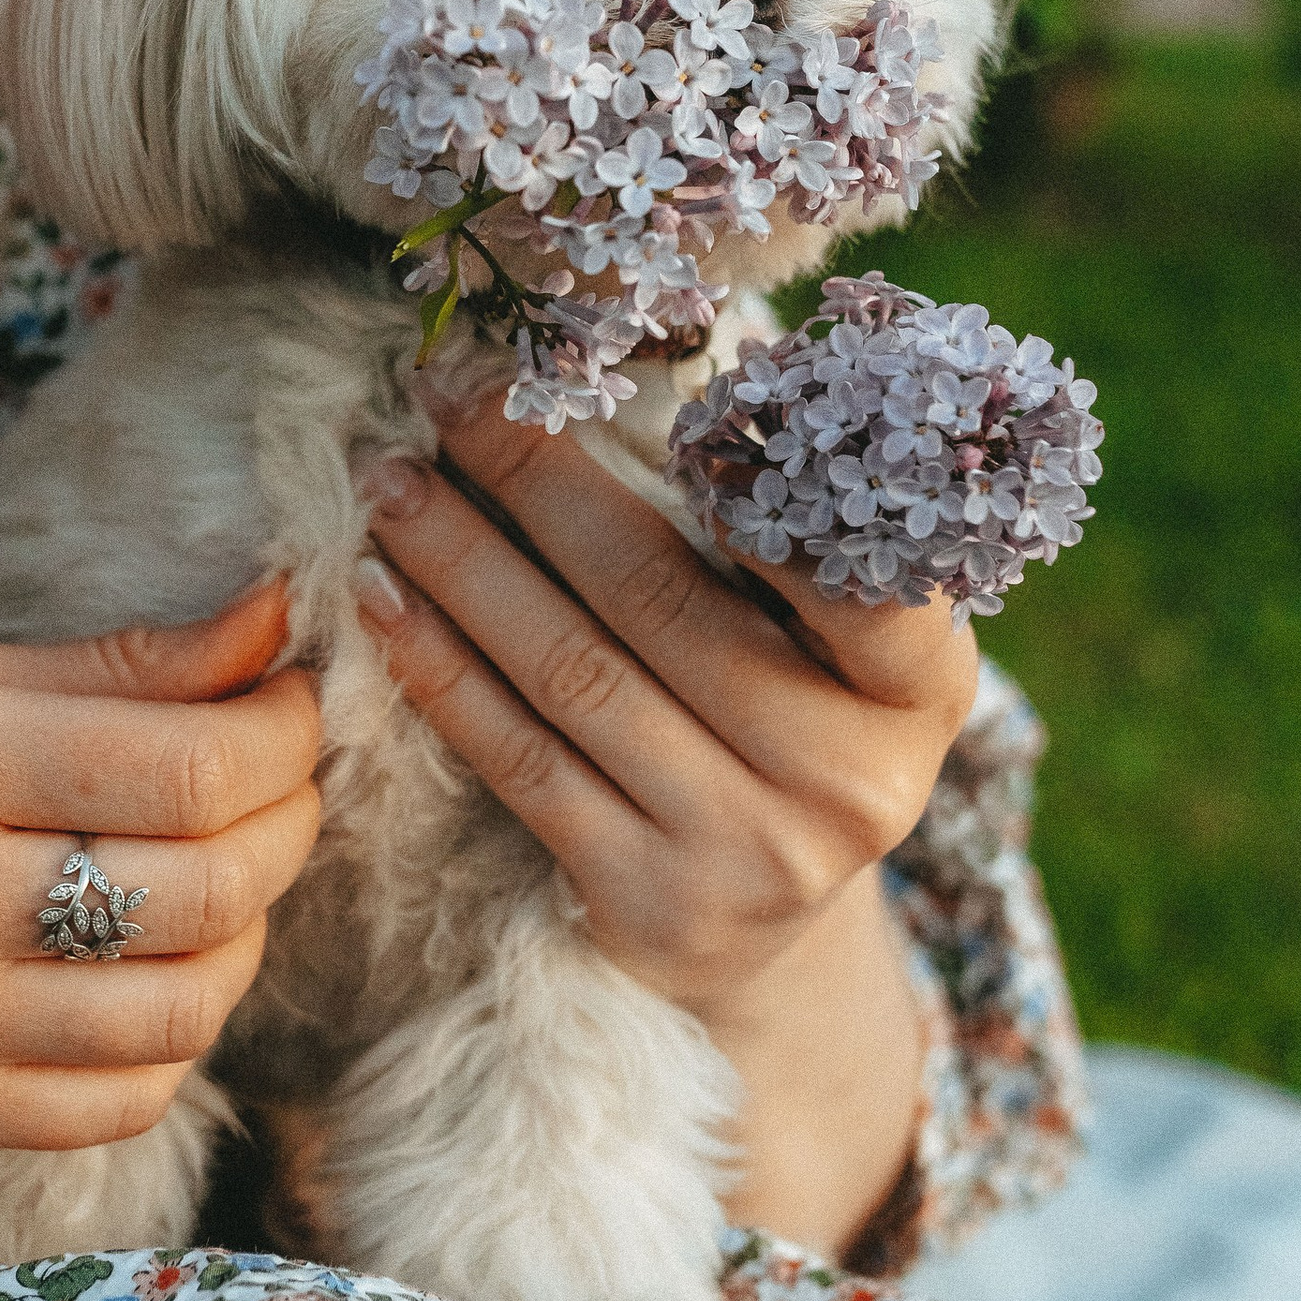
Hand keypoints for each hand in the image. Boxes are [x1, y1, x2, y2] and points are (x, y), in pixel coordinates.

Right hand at [0, 580, 321, 1153]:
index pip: (188, 764)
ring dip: (250, 931)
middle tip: (284, 778)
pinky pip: (125, 1097)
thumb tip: (275, 621)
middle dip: (288, 820)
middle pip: (205, 883)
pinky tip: (163, 969)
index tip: (294, 701)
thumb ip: (109, 662)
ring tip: (231, 874)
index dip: (285, 733)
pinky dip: (180, 1032)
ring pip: (187, 1003)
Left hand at [355, 395, 976, 1026]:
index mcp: (917, 686)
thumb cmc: (793, 718)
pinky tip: (383, 600)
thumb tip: (622, 377)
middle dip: (535, 483)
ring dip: (462, 564)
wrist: (766, 923)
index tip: (636, 395)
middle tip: (444, 399)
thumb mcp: (837, 638)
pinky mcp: (648, 901)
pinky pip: (521, 761)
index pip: (849, 567)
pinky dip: (441, 669)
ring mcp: (748, 847)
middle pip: (661, 599)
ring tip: (391, 484)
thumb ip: (781, 531)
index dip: (745, 475)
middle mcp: (848, 776)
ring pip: (574, 674)